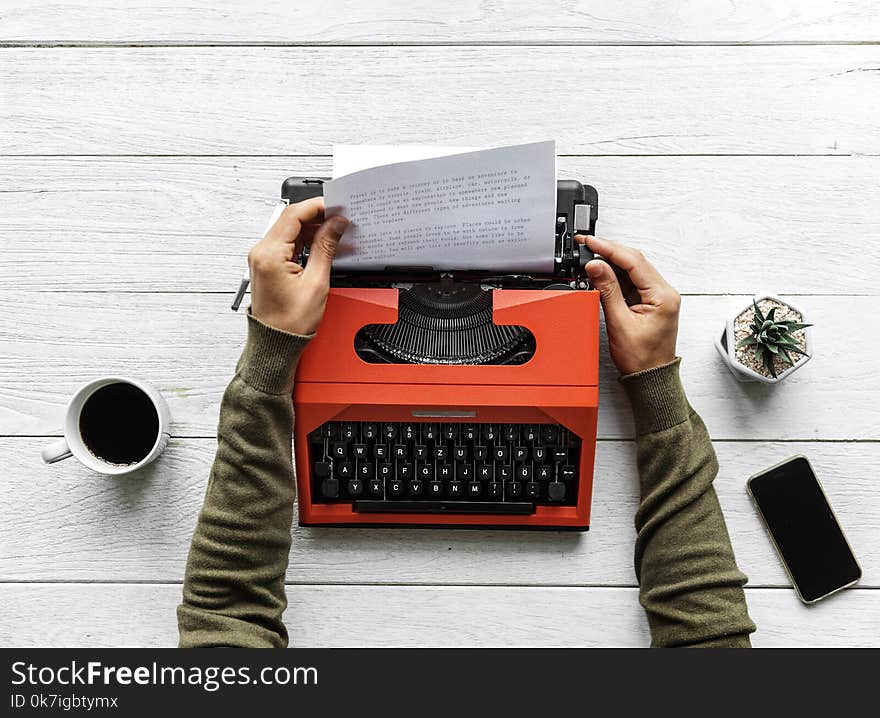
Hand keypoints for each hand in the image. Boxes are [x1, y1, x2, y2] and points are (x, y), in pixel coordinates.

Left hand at [248, 198, 348, 334]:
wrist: (276, 342)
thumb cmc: (290, 322)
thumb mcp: (316, 282)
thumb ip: (326, 247)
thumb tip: (335, 225)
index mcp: (269, 254)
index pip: (293, 214)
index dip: (317, 206)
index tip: (336, 207)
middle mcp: (261, 252)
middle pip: (290, 219)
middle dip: (317, 216)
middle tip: (339, 219)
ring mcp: (262, 258)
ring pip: (289, 230)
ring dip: (312, 228)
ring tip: (334, 233)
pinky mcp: (267, 264)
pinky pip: (286, 243)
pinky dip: (304, 240)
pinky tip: (320, 244)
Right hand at [575, 235, 679, 375]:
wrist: (650, 378)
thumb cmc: (642, 359)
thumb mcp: (619, 322)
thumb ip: (607, 290)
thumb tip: (596, 267)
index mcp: (662, 295)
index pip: (634, 261)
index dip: (609, 249)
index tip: (591, 243)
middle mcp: (664, 292)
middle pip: (634, 261)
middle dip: (609, 252)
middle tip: (586, 246)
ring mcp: (658, 297)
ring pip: (632, 270)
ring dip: (611, 263)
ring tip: (589, 259)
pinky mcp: (649, 302)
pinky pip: (631, 282)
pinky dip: (615, 277)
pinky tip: (601, 274)